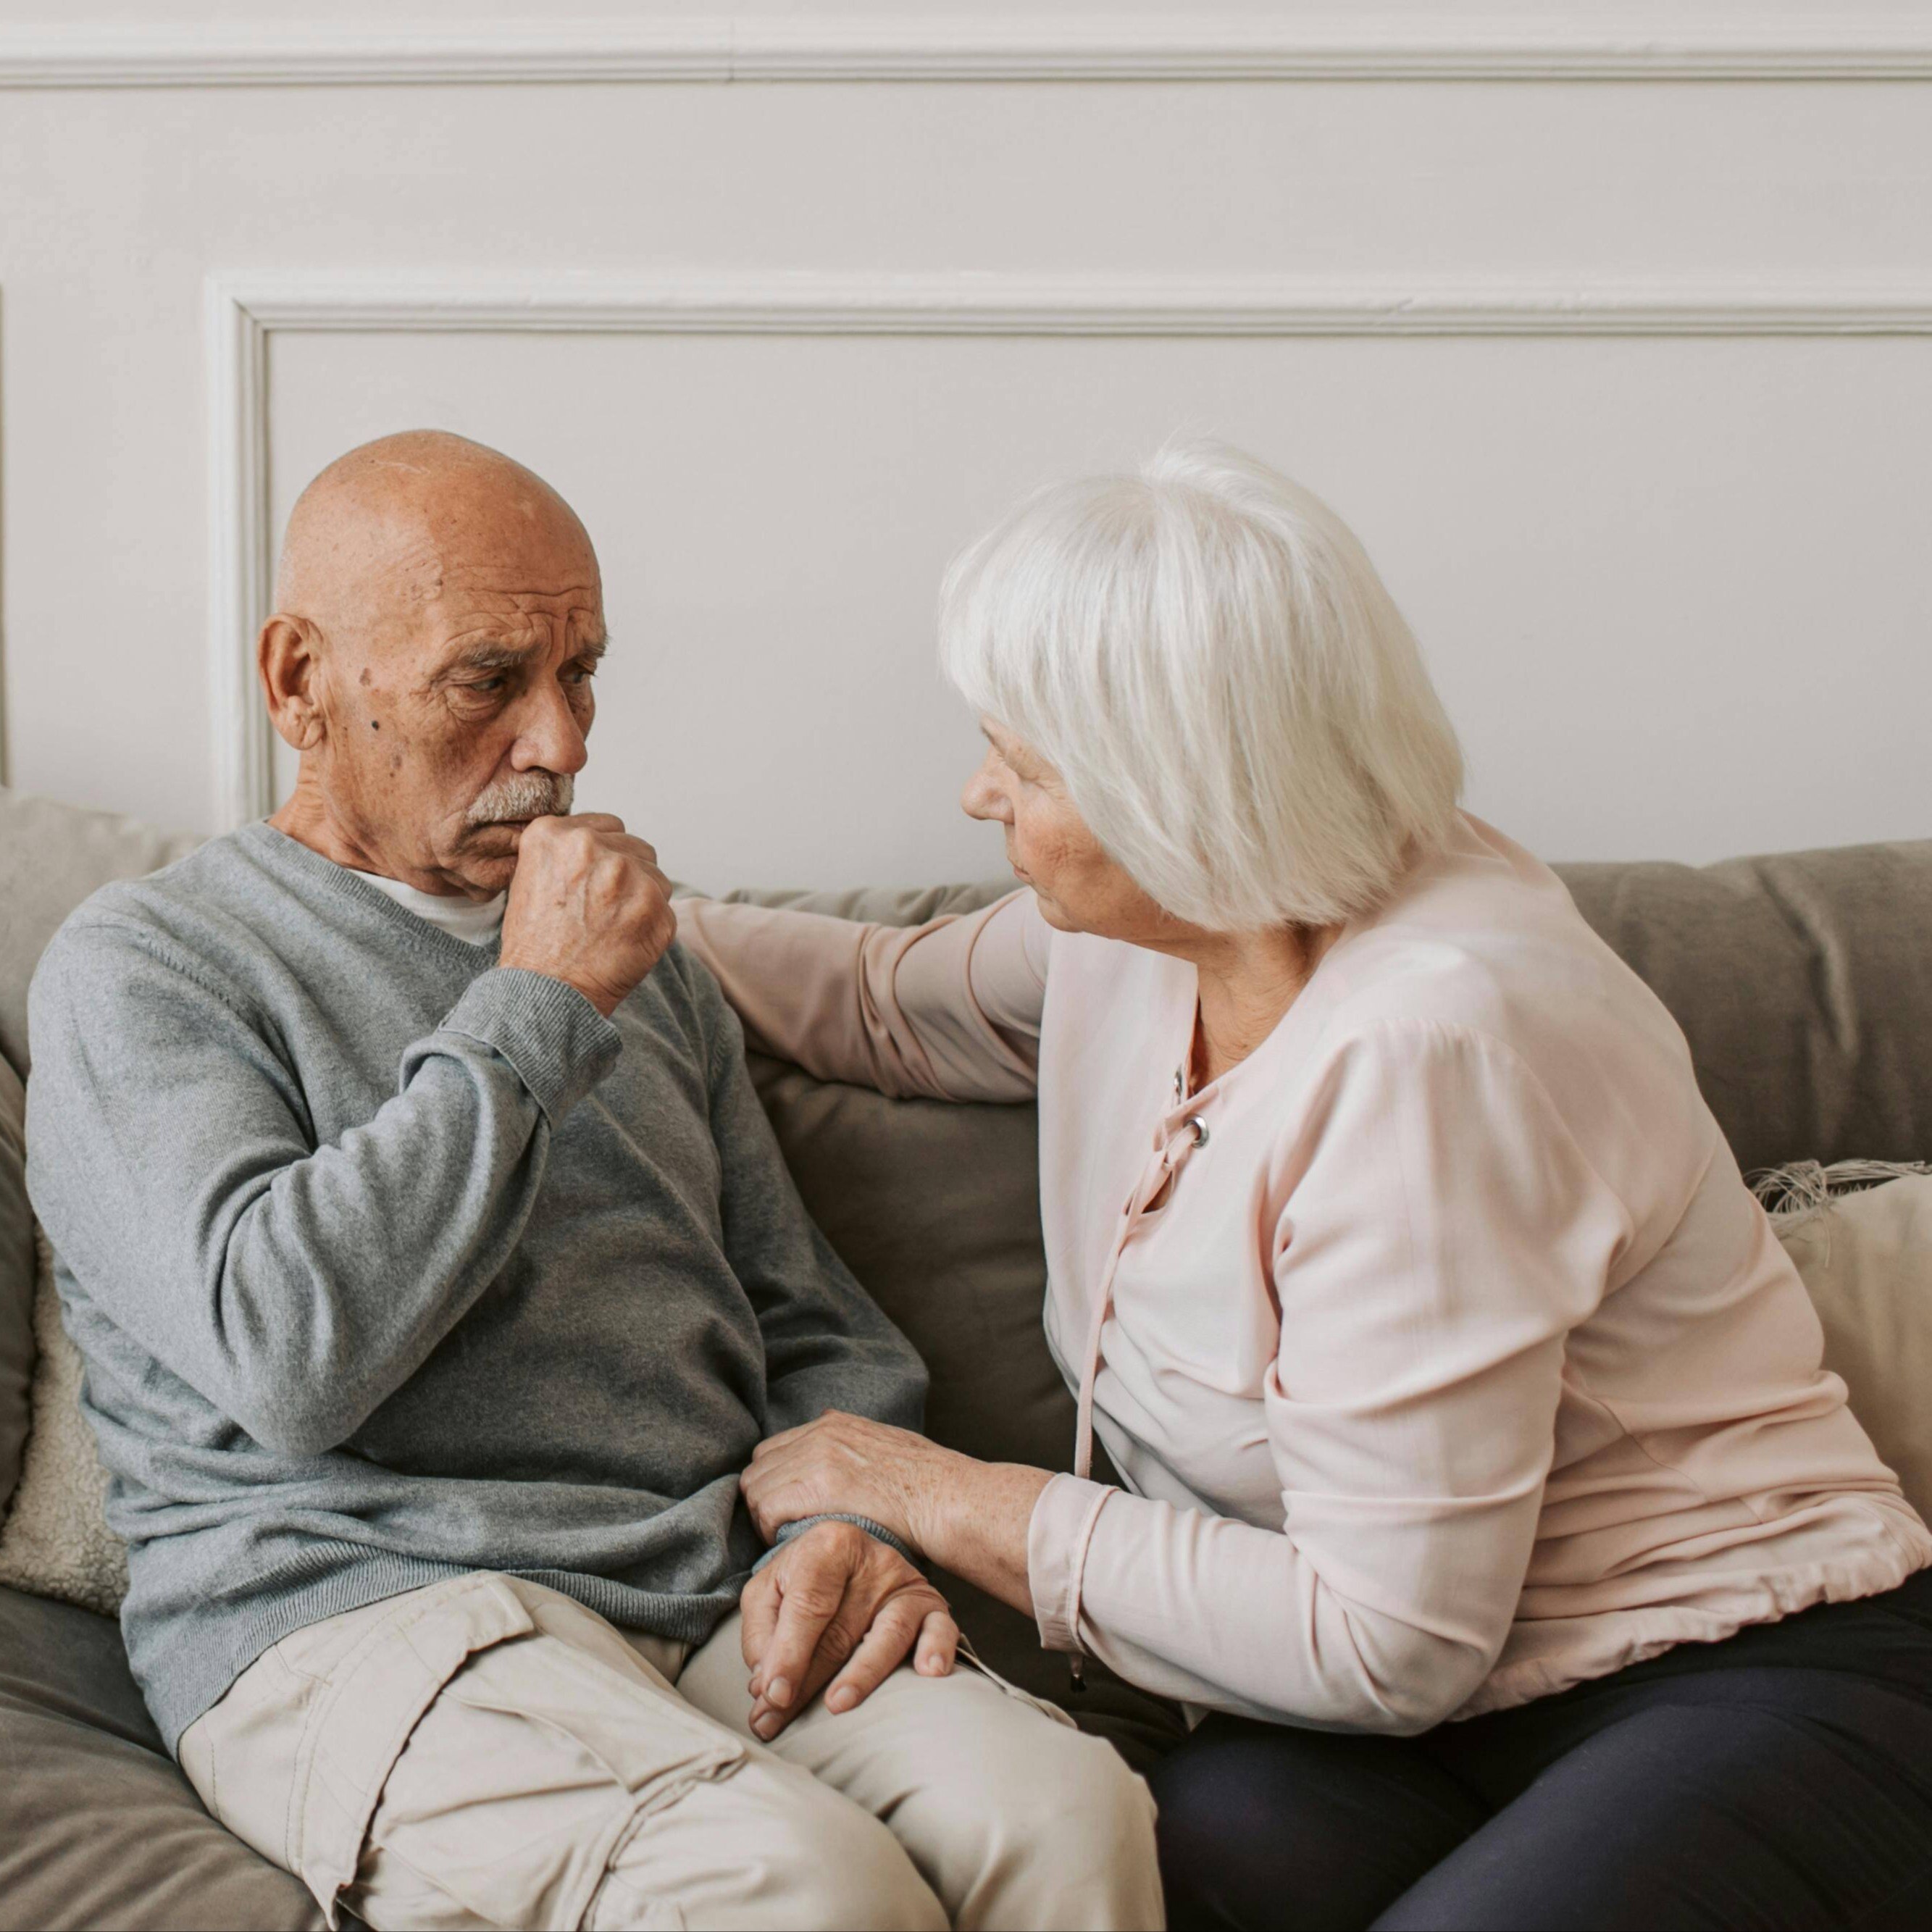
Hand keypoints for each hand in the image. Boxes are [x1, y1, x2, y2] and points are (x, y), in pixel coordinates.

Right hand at [499, 813, 676, 1015]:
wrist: (545, 993)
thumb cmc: (535, 945)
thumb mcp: (529, 878)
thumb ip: (565, 851)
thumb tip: (603, 841)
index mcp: (555, 834)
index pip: (609, 826)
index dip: (605, 855)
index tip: (594, 880)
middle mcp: (591, 846)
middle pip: (636, 847)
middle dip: (627, 876)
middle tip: (603, 910)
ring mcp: (626, 875)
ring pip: (656, 876)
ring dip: (643, 899)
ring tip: (612, 928)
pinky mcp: (655, 907)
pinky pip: (667, 908)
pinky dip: (653, 927)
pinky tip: (626, 943)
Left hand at [741, 1411, 948, 1550]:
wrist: (946, 1497)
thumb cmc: (926, 1486)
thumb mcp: (887, 1446)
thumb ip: (855, 1444)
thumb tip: (835, 1439)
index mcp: (834, 1424)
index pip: (775, 1449)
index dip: (775, 1483)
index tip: (787, 1510)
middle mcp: (820, 1433)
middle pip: (759, 1467)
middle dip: (764, 1499)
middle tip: (782, 1529)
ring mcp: (816, 1456)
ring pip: (756, 1489)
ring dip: (765, 1517)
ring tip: (788, 1540)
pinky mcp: (816, 1485)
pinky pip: (767, 1509)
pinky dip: (771, 1531)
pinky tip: (793, 1544)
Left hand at [741, 1521, 957, 1739]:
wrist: (848, 1554)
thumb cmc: (803, 1580)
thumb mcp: (769, 1591)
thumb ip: (762, 1635)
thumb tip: (768, 1688)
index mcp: (827, 1546)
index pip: (808, 1605)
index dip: (788, 1654)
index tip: (772, 1696)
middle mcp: (871, 1560)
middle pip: (840, 1630)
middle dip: (808, 1684)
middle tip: (780, 1721)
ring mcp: (903, 1582)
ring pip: (889, 1632)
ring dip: (863, 1674)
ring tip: (838, 1704)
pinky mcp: (930, 1603)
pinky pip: (941, 1627)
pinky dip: (937, 1649)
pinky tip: (929, 1672)